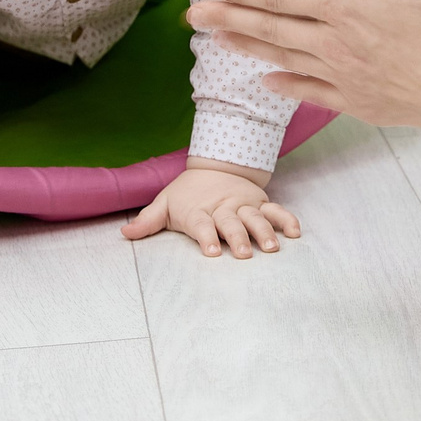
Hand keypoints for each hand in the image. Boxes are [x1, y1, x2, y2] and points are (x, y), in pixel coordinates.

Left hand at [121, 159, 300, 257]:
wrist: (214, 166)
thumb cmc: (186, 193)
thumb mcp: (165, 203)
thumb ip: (148, 220)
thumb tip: (125, 234)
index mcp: (198, 210)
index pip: (201, 224)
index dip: (206, 237)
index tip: (211, 252)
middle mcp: (223, 207)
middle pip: (231, 223)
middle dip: (238, 238)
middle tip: (245, 254)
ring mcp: (243, 204)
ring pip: (256, 217)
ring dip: (264, 232)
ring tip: (273, 248)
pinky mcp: (259, 201)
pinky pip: (275, 210)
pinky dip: (286, 219)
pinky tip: (295, 233)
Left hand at [190, 0, 420, 154]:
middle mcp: (339, 38)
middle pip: (273, 21)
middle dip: (231, 12)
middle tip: (195, 9)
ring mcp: (346, 73)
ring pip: (283, 56)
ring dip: (245, 44)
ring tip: (214, 36)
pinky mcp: (360, 101)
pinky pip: (311, 92)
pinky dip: (284, 85)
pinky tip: (263, 80)